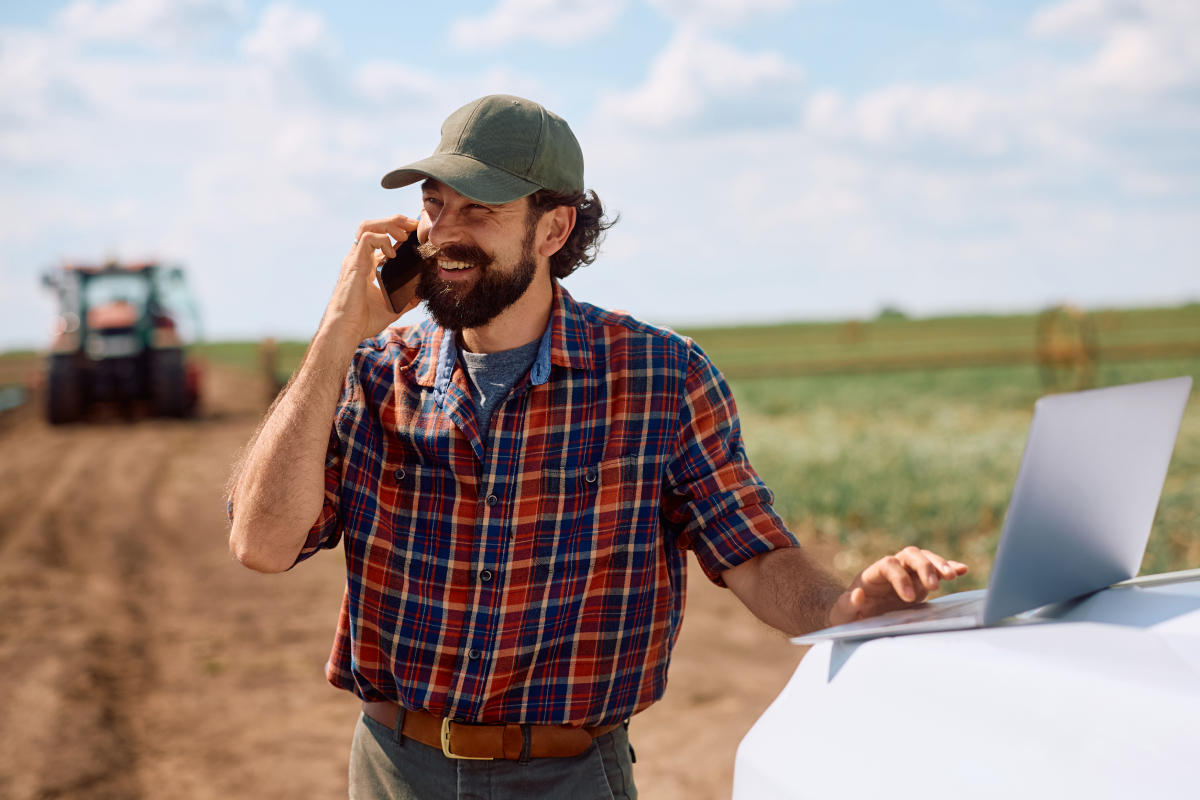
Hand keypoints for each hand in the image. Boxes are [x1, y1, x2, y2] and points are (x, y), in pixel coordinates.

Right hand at [322, 214, 419, 344]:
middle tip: (414, 225)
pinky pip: (366, 239)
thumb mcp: (393, 307)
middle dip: (395, 221)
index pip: (380, 237)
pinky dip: (382, 240)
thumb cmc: (364, 320)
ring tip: (404, 235)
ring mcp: (355, 260)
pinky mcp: (354, 265)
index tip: (416, 232)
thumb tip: (424, 292)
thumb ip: (407, 298)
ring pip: (368, 226)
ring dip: (389, 225)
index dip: (397, 230)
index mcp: (367, 265)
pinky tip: (393, 254)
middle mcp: (360, 258)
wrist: (346, 330)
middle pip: (373, 225)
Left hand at [828, 547, 967, 626]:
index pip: (888, 565)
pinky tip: (962, 569)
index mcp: (872, 575)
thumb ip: (846, 605)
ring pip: (924, 559)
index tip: (907, 597)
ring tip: (952, 575)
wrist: (856, 618)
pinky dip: (948, 568)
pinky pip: (935, 572)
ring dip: (938, 565)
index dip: (899, 577)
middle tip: (934, 585)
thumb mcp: (841, 614)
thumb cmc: (847, 616)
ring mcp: (906, 575)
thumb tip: (857, 594)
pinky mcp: (919, 584)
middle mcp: (891, 570)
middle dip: (923, 566)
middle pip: (909, 556)